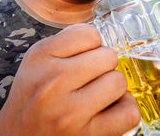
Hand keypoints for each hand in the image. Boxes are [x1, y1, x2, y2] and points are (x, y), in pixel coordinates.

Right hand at [0, 23, 139, 135]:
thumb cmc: (30, 101)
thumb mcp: (35, 63)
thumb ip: (66, 45)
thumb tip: (103, 38)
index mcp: (40, 57)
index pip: (89, 34)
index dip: (92, 46)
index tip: (84, 57)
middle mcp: (53, 81)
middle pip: (108, 56)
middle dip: (103, 67)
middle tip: (89, 79)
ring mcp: (70, 110)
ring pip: (119, 82)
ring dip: (113, 89)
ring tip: (96, 96)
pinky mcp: (86, 135)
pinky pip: (128, 112)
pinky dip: (124, 110)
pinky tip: (108, 110)